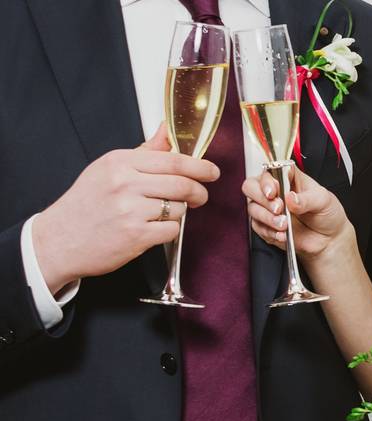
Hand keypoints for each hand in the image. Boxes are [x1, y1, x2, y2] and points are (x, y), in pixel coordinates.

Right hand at [30, 129, 218, 293]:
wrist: (60, 239)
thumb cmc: (86, 204)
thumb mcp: (108, 169)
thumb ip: (144, 152)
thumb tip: (166, 130)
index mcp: (119, 163)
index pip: (172, 160)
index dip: (199, 166)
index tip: (212, 171)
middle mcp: (125, 183)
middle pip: (182, 183)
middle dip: (199, 191)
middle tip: (200, 196)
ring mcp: (130, 210)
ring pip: (179, 208)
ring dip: (179, 212)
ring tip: (160, 214)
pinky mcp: (137, 235)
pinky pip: (172, 230)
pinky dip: (168, 231)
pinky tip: (152, 229)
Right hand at [243, 166, 350, 258]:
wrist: (329, 239)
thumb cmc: (327, 213)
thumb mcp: (323, 201)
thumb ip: (306, 199)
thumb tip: (290, 198)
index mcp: (287, 178)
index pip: (268, 171)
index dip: (266, 181)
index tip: (274, 191)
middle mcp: (275, 191)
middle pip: (250, 187)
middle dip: (262, 199)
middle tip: (279, 208)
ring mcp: (268, 209)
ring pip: (253, 209)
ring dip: (267, 218)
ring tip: (285, 224)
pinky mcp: (267, 226)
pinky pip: (258, 228)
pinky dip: (270, 232)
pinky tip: (283, 235)